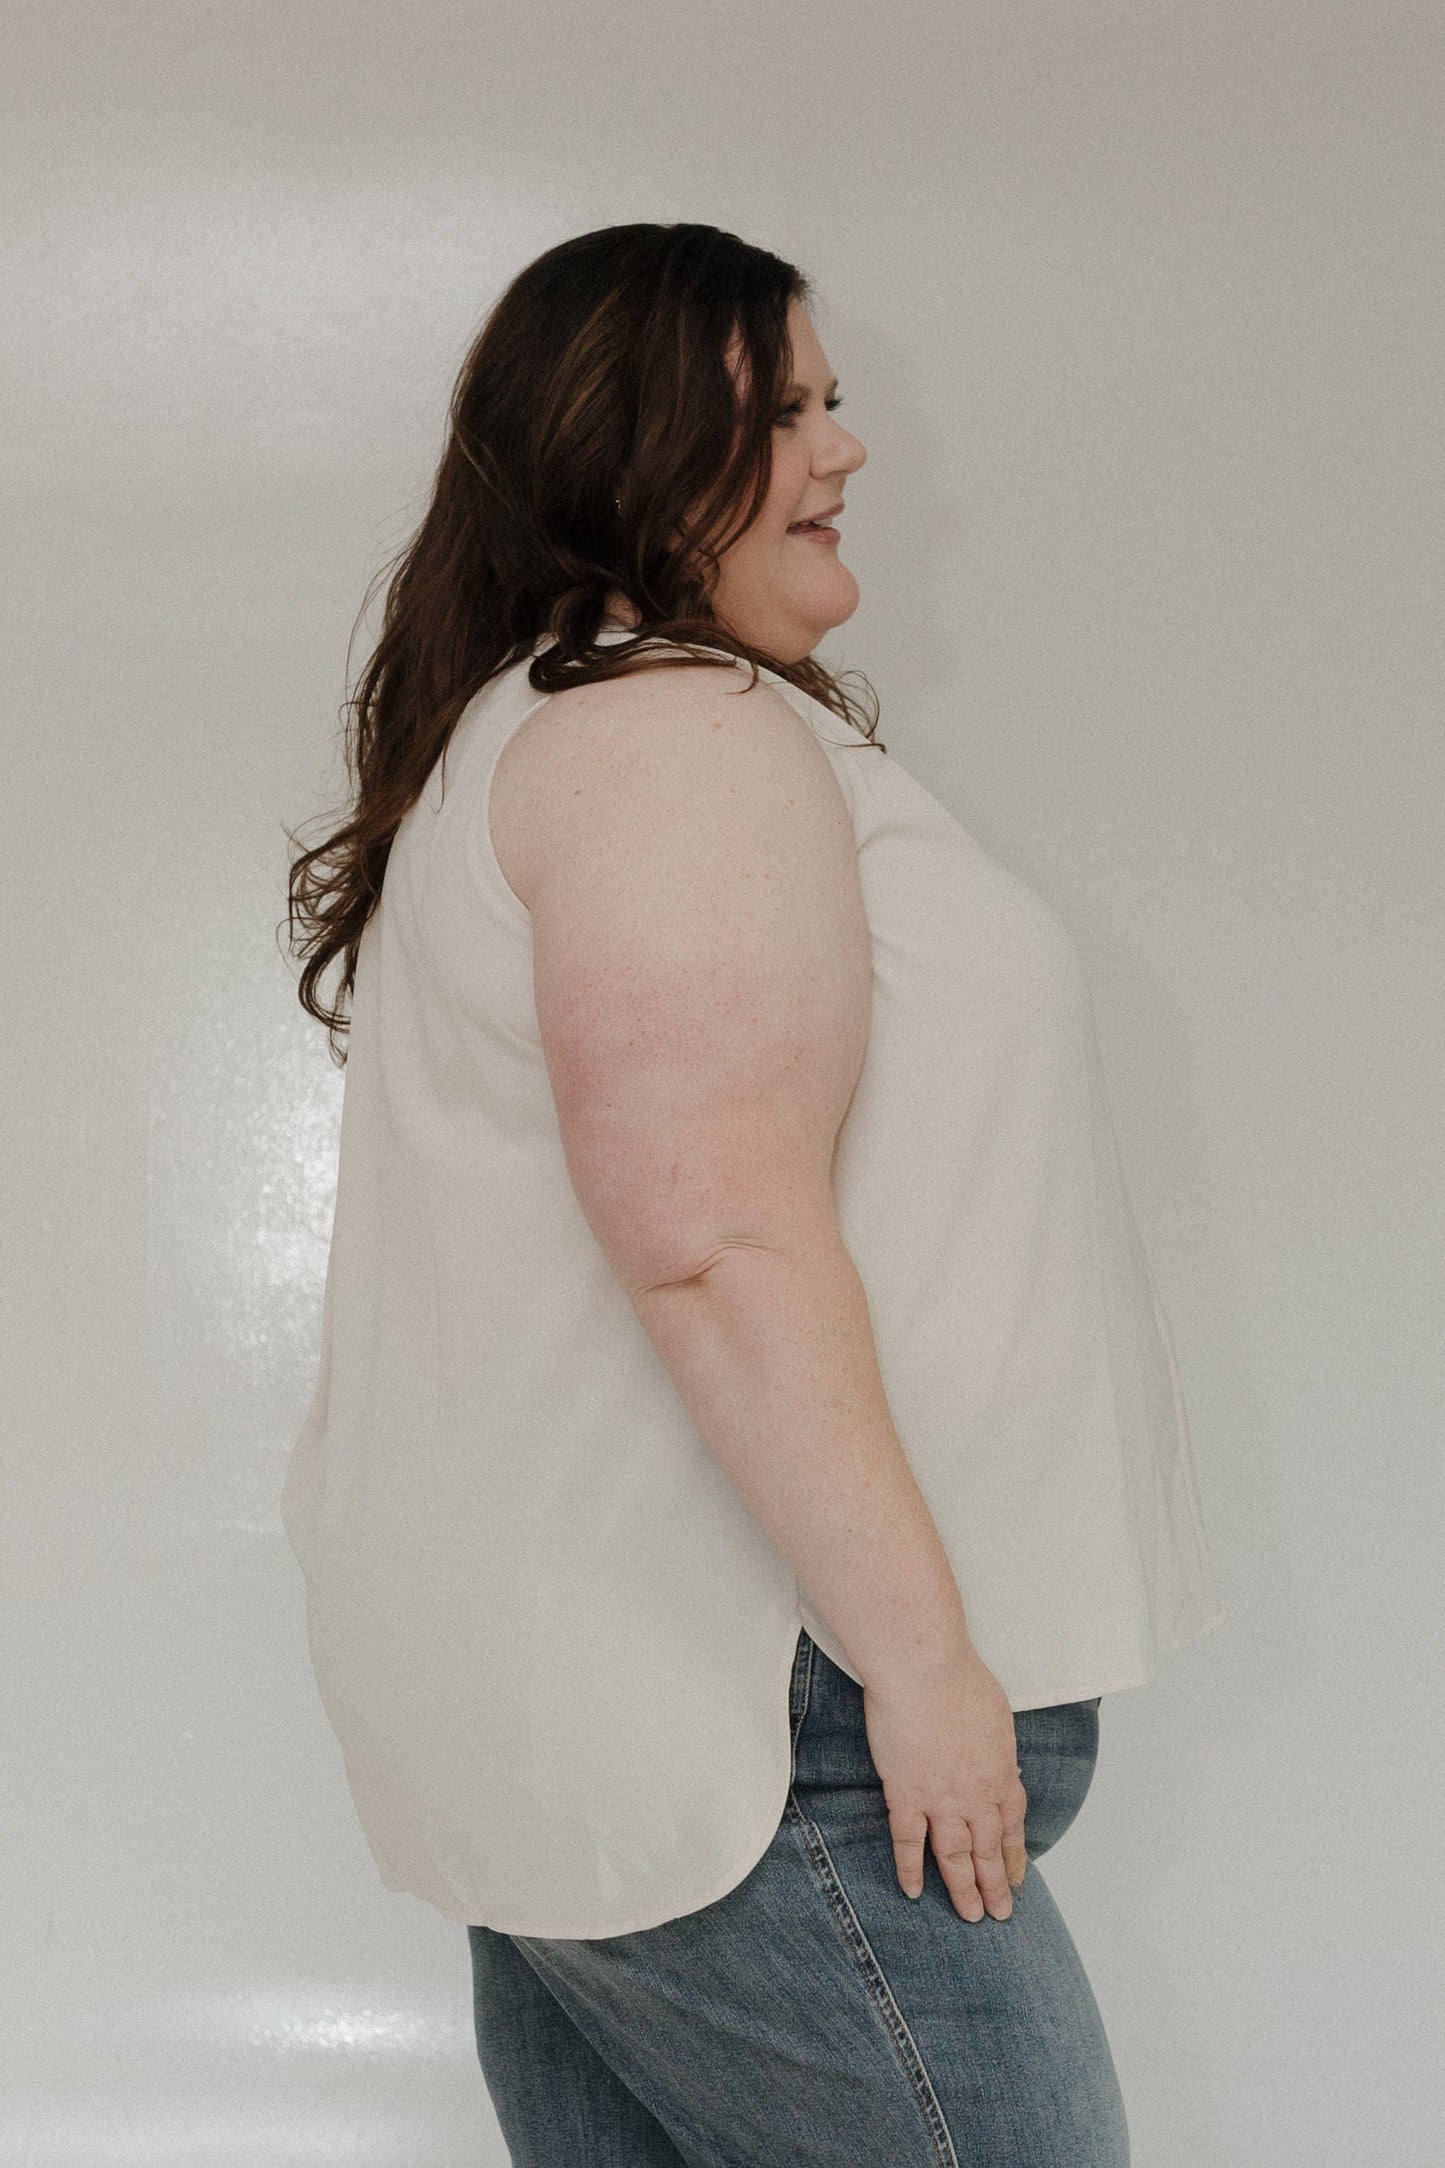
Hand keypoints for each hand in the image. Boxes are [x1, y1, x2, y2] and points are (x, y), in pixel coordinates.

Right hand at [862, 1645, 1028, 1921]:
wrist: (924, 1670)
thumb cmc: (960, 1678)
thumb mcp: (997, 1714)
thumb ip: (998, 1747)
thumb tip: (1000, 1763)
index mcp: (1001, 1772)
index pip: (1012, 1825)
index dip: (1014, 1854)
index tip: (1017, 1877)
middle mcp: (975, 1795)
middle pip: (987, 1849)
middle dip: (995, 1884)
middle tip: (999, 1914)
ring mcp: (940, 1799)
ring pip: (954, 1856)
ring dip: (962, 1889)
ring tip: (969, 1917)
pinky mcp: (905, 1795)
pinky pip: (908, 1841)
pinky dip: (910, 1868)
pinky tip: (914, 1890)